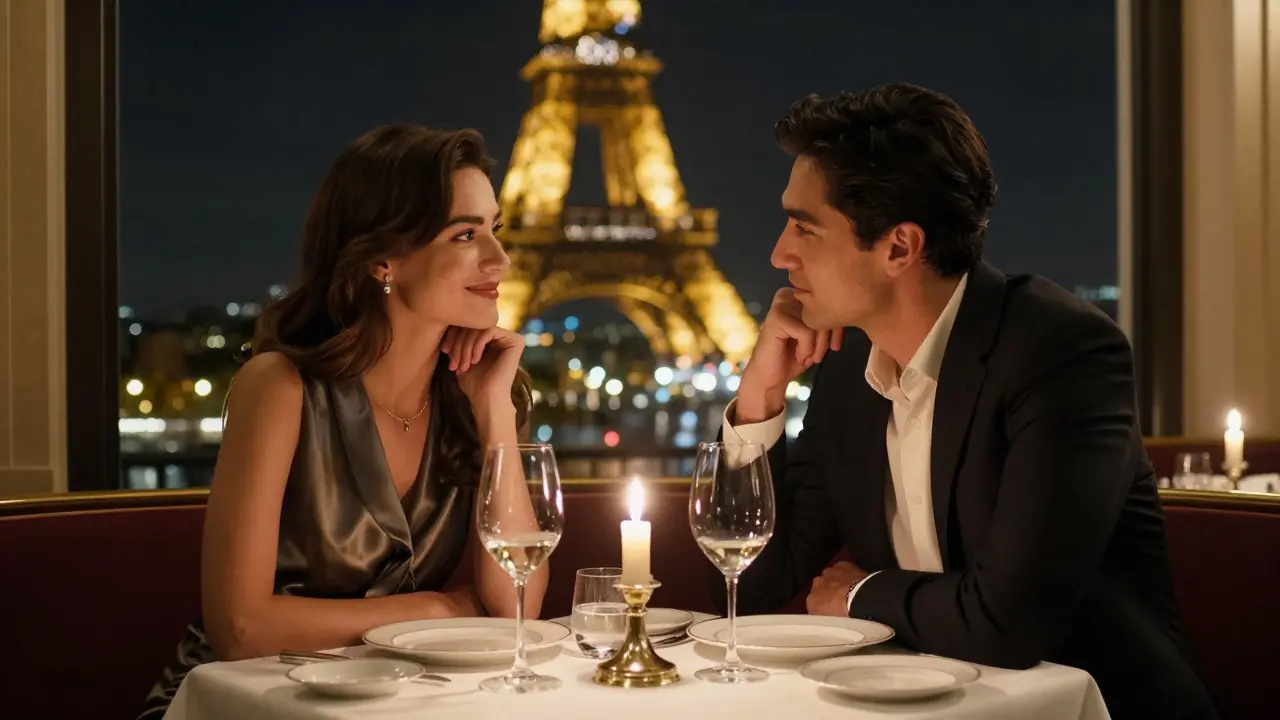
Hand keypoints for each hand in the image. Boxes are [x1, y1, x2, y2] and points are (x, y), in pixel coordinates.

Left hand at [442, 326, 522, 412]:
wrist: (486, 400)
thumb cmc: (473, 383)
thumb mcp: (460, 355)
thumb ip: (458, 338)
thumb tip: (447, 319)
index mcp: (492, 338)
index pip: (468, 325)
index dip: (453, 336)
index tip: (445, 352)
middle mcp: (504, 335)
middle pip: (473, 325)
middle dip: (458, 343)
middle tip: (453, 361)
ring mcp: (511, 337)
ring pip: (480, 328)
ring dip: (465, 346)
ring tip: (462, 364)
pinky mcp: (516, 341)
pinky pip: (489, 331)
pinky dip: (477, 345)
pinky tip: (474, 360)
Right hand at [736, 288, 842, 422]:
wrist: (769, 379)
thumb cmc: (792, 358)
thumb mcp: (816, 338)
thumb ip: (827, 322)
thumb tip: (849, 314)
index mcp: (797, 296)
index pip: (826, 304)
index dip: (836, 326)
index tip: (834, 346)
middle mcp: (788, 295)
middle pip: (822, 312)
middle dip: (826, 338)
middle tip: (818, 357)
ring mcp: (781, 305)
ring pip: (816, 322)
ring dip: (817, 346)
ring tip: (808, 358)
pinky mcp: (777, 318)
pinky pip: (806, 332)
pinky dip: (806, 349)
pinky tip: (798, 357)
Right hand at [805, 561, 867, 616]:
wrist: (861, 600)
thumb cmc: (844, 616)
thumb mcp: (829, 623)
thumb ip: (823, 616)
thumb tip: (824, 614)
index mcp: (811, 601)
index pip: (813, 603)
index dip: (822, 606)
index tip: (830, 611)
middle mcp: (815, 585)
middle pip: (819, 588)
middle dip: (827, 592)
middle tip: (839, 601)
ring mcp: (828, 573)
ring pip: (829, 577)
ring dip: (835, 581)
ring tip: (847, 590)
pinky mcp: (841, 564)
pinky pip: (840, 568)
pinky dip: (844, 573)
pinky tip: (852, 579)